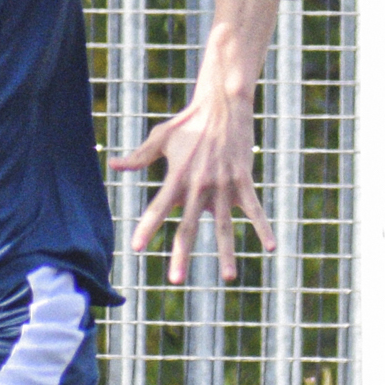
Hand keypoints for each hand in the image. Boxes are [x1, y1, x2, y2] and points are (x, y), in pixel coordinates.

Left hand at [118, 88, 273, 285]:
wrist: (223, 105)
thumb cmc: (189, 122)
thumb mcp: (160, 138)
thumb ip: (139, 157)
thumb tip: (113, 165)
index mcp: (177, 177)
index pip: (158, 208)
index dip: (147, 228)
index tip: (136, 247)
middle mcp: (199, 186)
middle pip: (188, 226)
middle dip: (182, 253)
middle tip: (175, 279)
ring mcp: (223, 186)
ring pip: (224, 227)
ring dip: (226, 254)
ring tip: (229, 279)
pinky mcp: (243, 181)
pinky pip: (255, 210)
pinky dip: (264, 228)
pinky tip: (271, 248)